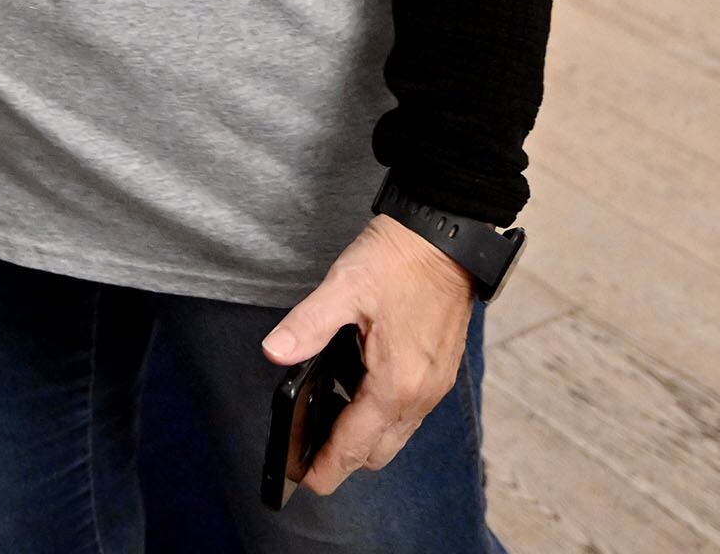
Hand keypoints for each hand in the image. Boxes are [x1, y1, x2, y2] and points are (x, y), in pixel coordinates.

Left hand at [261, 216, 476, 495]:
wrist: (445, 240)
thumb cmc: (398, 261)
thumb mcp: (343, 287)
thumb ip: (307, 325)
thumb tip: (274, 353)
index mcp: (396, 382)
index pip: (356, 444)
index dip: (327, 466)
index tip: (304, 480)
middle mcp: (420, 394)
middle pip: (378, 451)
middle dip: (344, 459)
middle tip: (307, 453)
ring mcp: (434, 387)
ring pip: (395, 435)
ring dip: (364, 439)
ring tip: (325, 424)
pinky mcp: (438, 374)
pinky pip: (408, 414)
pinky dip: (382, 418)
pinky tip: (356, 394)